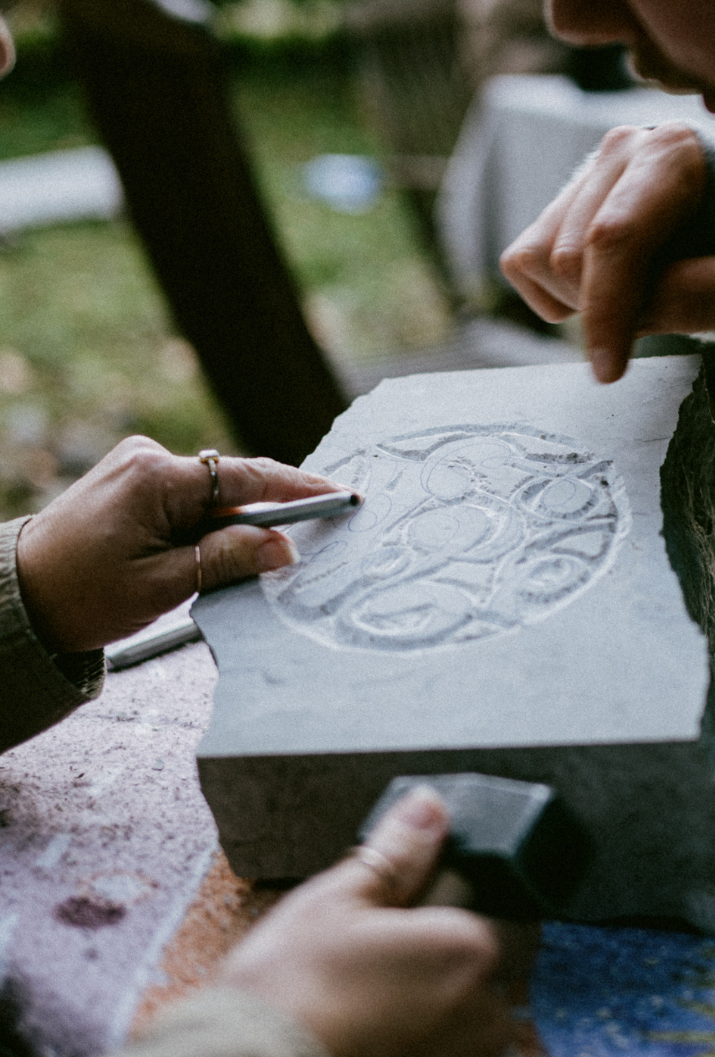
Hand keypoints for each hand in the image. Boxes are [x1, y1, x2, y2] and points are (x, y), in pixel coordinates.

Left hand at [16, 435, 347, 652]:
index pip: (246, 477)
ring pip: (209, 494)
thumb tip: (283, 546)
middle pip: (230, 485)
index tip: (341, 494)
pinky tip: (188, 557)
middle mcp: (147, 457)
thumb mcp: (162, 587)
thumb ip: (227, 560)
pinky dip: (200, 524)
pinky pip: (186, 496)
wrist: (16, 598)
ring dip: (222, 528)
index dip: (299, 488)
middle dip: (255, 520)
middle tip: (283, 555)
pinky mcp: (130, 476)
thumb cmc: (82, 597)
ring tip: (197, 573)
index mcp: (156, 479)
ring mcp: (136, 463)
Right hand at [220, 787, 530, 1056]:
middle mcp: (488, 1014)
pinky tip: (373, 1039)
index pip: (506, 904)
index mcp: (473, 947)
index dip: (458, 898)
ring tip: (367, 1000)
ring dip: (436, 1002)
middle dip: (447, 952)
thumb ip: (399, 852)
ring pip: (469, 1014)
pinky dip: (426, 1049)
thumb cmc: (287, 994)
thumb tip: (431, 807)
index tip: (414, 907)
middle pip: (486, 962)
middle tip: (380, 956)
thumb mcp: (337, 899)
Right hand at [499, 122, 714, 383]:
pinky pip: (524, 263)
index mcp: (678, 152)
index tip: (609, 373)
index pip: (616, 237)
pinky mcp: (564, 205)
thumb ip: (697, 297)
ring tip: (646, 302)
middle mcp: (624, 148)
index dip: (606, 310)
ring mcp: (589, 174)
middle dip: (609, 311)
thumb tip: (623, 313)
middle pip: (571, 256)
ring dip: (583, 305)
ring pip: (539, 260)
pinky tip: (613, 295)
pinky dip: (558, 298)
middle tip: (667, 317)